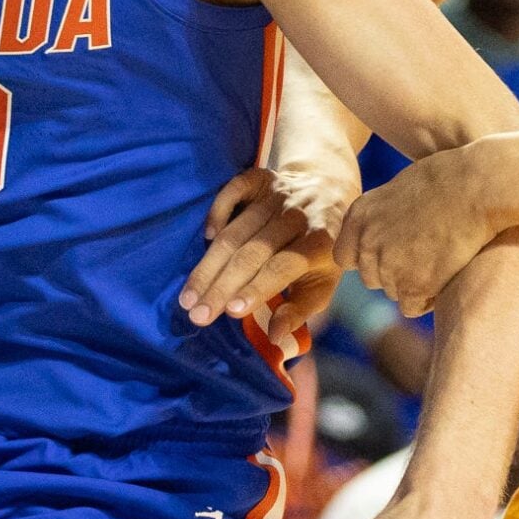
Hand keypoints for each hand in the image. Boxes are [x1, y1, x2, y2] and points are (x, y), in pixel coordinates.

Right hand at [180, 163, 352, 343]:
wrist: (330, 190)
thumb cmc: (324, 249)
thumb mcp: (324, 282)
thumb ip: (301, 310)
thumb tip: (274, 339)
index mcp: (319, 243)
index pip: (280, 267)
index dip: (255, 288)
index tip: (230, 311)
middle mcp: (297, 216)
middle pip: (251, 253)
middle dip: (221, 286)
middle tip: (197, 313)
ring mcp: (278, 194)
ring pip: (236, 231)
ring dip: (208, 264)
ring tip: (189, 295)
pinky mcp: (261, 178)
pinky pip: (233, 191)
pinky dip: (217, 212)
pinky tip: (207, 238)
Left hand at [336, 141, 503, 317]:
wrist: (477, 188)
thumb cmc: (447, 180)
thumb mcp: (397, 191)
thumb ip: (379, 219)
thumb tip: (377, 240)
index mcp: (359, 217)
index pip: (345, 257)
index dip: (368, 258)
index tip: (391, 251)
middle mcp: (368, 243)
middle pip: (371, 278)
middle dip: (393, 271)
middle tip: (425, 253)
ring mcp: (390, 266)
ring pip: (393, 292)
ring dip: (413, 284)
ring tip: (439, 259)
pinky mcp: (415, 285)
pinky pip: (412, 307)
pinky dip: (428, 299)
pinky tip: (445, 277)